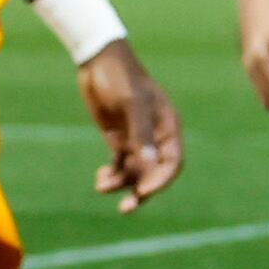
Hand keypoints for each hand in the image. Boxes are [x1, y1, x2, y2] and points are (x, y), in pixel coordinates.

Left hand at [78, 41, 183, 212]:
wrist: (97, 62)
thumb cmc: (120, 78)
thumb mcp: (132, 104)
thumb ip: (140, 133)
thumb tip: (149, 163)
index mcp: (168, 127)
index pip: (172, 162)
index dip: (160, 180)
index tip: (143, 191)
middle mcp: (155, 136)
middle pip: (154, 172)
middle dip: (141, 190)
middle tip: (126, 207)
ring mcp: (136, 138)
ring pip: (134, 171)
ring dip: (121, 183)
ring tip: (102, 185)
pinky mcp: (118, 138)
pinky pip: (119, 163)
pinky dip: (111, 174)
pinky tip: (100, 179)